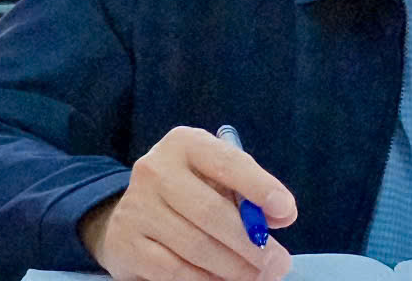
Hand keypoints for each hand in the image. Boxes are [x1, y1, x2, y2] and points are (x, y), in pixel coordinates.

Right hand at [78, 126, 298, 280]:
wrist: (131, 213)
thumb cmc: (190, 190)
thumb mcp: (217, 178)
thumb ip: (249, 192)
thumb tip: (282, 216)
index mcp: (185, 143)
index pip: (228, 163)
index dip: (260, 187)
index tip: (287, 210)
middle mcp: (155, 170)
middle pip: (211, 212)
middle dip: (251, 242)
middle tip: (278, 263)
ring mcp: (136, 208)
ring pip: (194, 246)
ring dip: (233, 267)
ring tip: (258, 276)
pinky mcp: (125, 244)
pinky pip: (172, 270)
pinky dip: (204, 280)